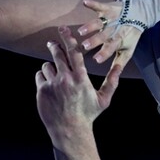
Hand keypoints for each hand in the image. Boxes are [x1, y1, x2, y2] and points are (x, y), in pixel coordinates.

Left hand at [35, 26, 120, 141]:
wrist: (69, 131)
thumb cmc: (88, 115)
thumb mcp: (103, 100)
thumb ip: (112, 82)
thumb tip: (120, 66)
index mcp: (81, 78)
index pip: (74, 52)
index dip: (68, 38)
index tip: (63, 29)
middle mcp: (66, 78)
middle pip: (57, 54)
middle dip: (54, 46)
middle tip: (52, 43)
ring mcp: (52, 84)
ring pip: (47, 65)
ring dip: (51, 68)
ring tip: (55, 76)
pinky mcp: (42, 91)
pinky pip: (40, 76)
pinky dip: (43, 78)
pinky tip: (49, 86)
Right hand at [76, 0, 143, 77]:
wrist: (139, 15)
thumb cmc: (130, 36)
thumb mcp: (127, 51)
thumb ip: (119, 63)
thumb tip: (114, 77)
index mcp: (117, 41)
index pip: (110, 49)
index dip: (104, 54)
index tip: (96, 60)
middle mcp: (113, 30)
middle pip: (103, 36)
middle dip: (94, 41)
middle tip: (84, 46)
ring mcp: (110, 19)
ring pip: (99, 23)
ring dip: (90, 26)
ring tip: (81, 31)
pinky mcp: (108, 8)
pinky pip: (100, 6)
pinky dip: (93, 4)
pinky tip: (85, 2)